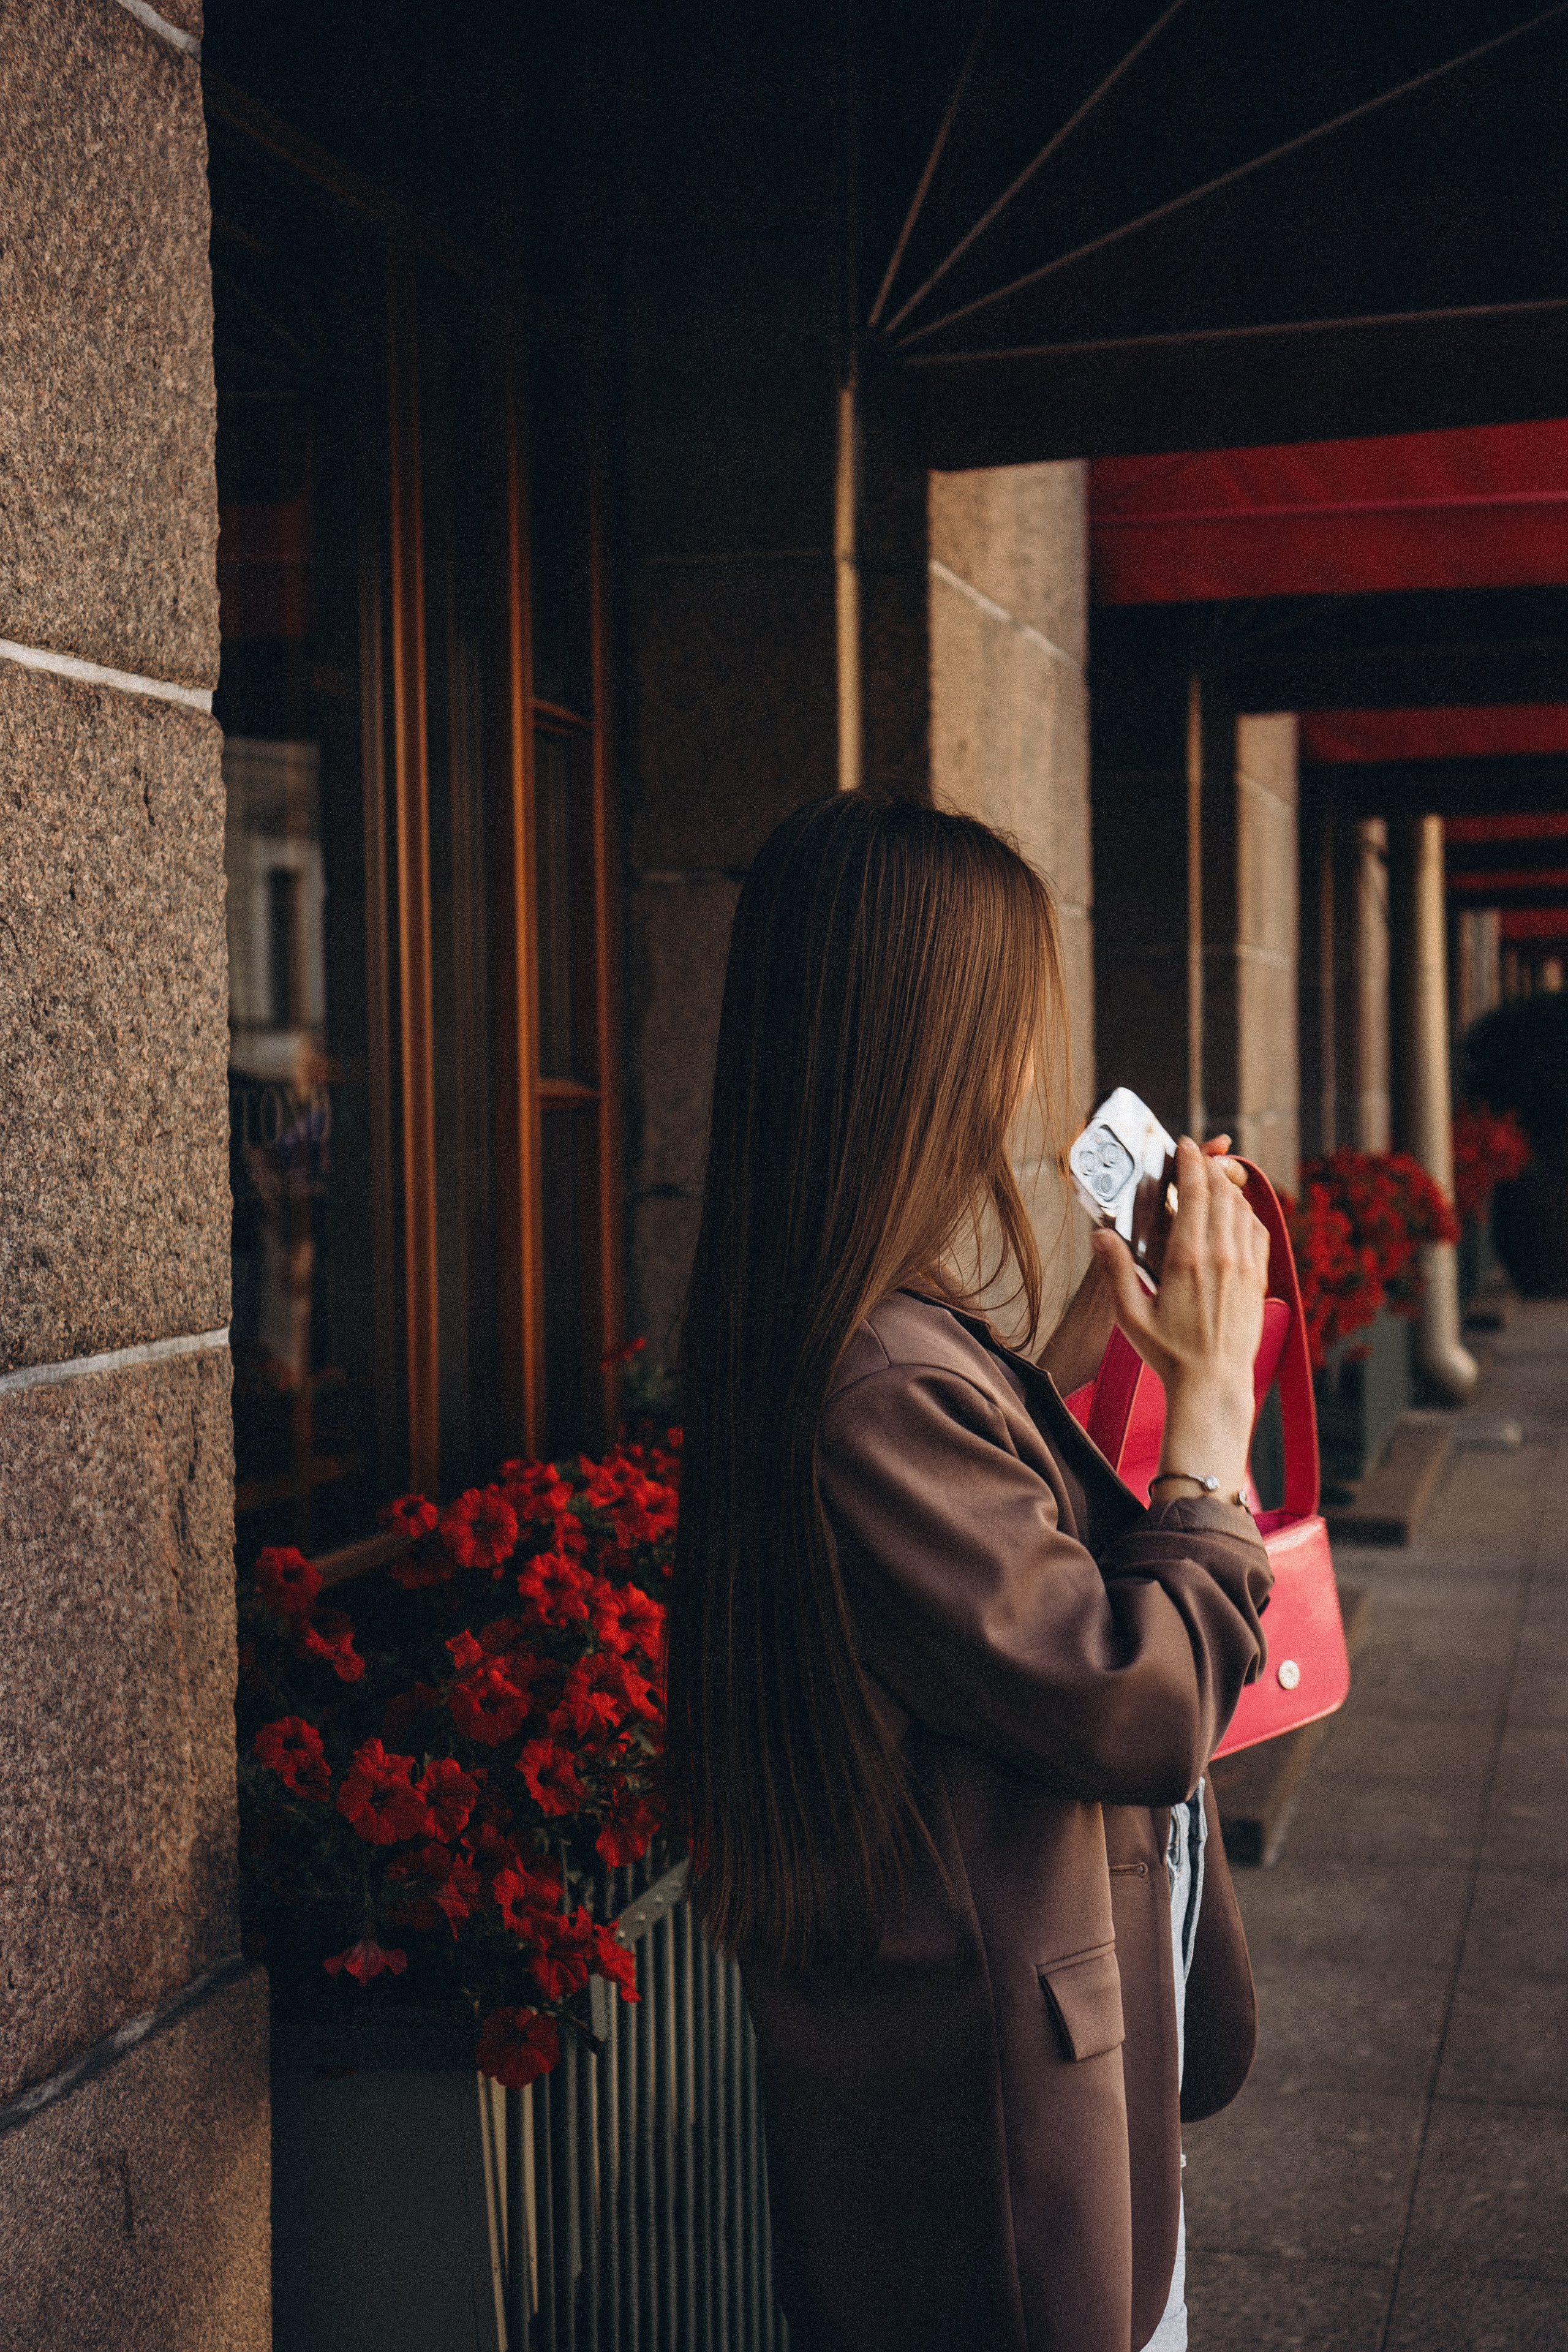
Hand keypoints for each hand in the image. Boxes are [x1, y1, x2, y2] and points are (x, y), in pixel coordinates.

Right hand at [1039, 1135, 1244, 1393]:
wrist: (1213, 1383)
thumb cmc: (1168, 1352)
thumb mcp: (1130, 1314)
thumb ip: (1116, 1270)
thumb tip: (1100, 1235)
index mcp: (1187, 1258)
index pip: (1194, 1191)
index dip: (1190, 1161)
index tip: (1185, 1144)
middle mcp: (1220, 1255)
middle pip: (1220, 1191)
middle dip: (1208, 1166)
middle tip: (1196, 1156)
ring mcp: (1244, 1266)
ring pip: (1241, 1207)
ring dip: (1227, 1187)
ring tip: (1212, 1180)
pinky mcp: (1257, 1279)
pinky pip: (1258, 1231)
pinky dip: (1246, 1212)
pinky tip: (1235, 1213)